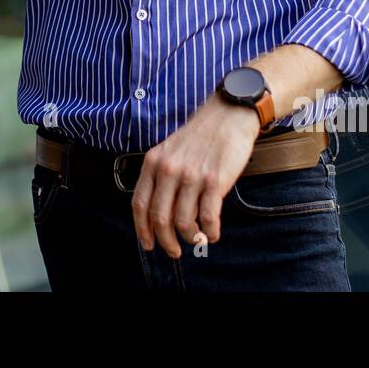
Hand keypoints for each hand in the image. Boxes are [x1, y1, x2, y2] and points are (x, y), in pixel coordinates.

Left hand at [131, 93, 261, 257]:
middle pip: (159, 218)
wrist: (229, 115)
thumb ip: (161, 175)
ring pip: (183, 222)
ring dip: (191, 238)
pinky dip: (211, 232)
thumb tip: (158, 212)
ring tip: (198, 240)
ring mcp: (192, 176)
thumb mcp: (169, 150)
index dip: (142, 229)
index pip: (139, 204)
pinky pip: (208, 218)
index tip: (149, 244)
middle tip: (174, 252)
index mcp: (154, 162)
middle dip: (165, 242)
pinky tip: (214, 234)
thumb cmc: (200, 136)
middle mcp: (169, 170)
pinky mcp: (215, 181)